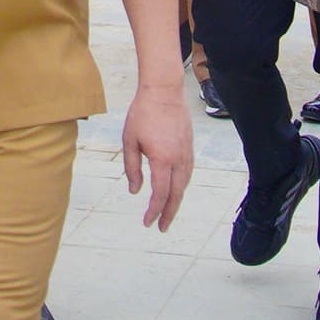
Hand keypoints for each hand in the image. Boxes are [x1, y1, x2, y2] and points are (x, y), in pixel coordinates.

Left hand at [120, 81, 193, 230]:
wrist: (163, 91)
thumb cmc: (142, 114)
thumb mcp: (129, 141)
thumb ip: (132, 168)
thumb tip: (135, 190)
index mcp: (162, 159)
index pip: (160, 193)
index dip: (154, 211)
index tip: (147, 222)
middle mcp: (178, 159)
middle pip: (176, 194)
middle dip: (168, 213)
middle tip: (161, 227)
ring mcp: (187, 153)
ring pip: (184, 184)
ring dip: (176, 201)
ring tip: (167, 212)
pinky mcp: (189, 147)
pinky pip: (187, 173)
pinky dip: (181, 186)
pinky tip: (175, 190)